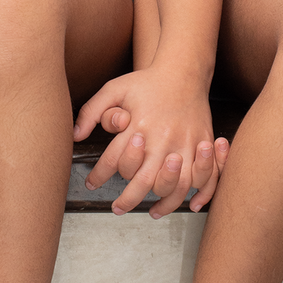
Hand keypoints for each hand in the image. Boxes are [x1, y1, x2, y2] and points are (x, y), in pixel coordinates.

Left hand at [74, 70, 228, 216]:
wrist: (183, 70)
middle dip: (128, 200)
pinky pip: (206, 176)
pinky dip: (201, 194)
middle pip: (144, 181)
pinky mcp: (203, 143)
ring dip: (164, 203)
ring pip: (176, 185)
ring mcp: (186, 143)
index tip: (92, 183)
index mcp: (139, 126)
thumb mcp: (114, 89)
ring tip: (150, 211)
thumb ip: (92, 111)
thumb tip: (76, 135)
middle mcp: (163, 138)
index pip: (114, 161)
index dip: (99, 176)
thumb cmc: (146, 82)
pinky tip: (190, 204)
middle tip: (117, 208)